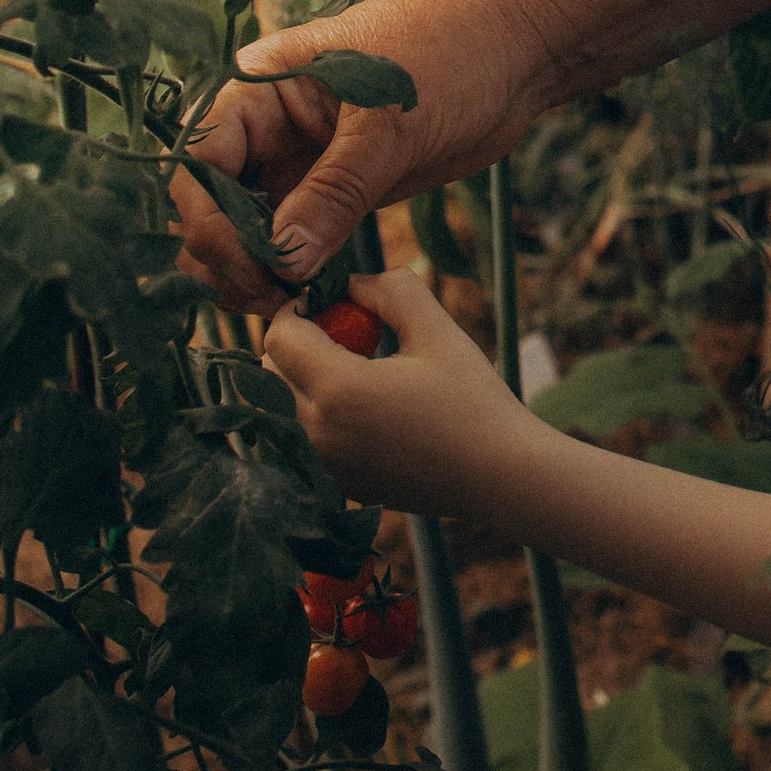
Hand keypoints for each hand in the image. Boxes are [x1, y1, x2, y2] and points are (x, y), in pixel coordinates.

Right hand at [173, 0, 550, 306]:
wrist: (518, 46)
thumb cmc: (451, 51)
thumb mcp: (388, 123)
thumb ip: (334, 192)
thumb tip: (280, 261)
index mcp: (259, 87)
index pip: (199, 163)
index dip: (209, 221)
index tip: (252, 267)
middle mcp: (266, 126)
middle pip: (212, 205)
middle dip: (227, 257)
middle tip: (273, 300)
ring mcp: (299, 161)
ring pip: (247, 230)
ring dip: (254, 272)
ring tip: (291, 305)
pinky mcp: (335, 192)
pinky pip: (295, 239)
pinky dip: (293, 270)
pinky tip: (312, 295)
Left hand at [265, 270, 529, 518]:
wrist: (501, 476)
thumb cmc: (474, 399)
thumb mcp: (437, 330)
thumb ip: (390, 290)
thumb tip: (350, 283)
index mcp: (340, 390)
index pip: (279, 336)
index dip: (299, 310)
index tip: (333, 304)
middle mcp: (319, 434)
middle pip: (269, 373)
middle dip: (297, 344)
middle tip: (347, 337)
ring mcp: (325, 467)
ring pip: (282, 409)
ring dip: (305, 381)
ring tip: (359, 374)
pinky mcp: (338, 487)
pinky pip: (305, 440)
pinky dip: (321, 418)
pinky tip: (371, 413)